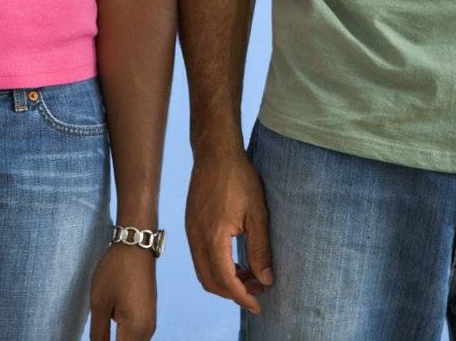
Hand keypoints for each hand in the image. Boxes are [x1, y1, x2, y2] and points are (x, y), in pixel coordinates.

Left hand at [88, 243, 155, 339]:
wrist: (136, 245)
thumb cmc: (116, 271)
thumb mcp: (99, 304)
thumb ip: (98, 334)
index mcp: (136, 330)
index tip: (96, 338)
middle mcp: (148, 330)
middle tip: (97, 333)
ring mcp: (149, 323)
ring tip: (101, 332)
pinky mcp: (148, 315)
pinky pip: (136, 336)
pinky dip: (123, 337)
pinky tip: (110, 327)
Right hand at [186, 148, 272, 313]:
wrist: (215, 153)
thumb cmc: (238, 178)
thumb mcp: (257, 214)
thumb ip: (260, 249)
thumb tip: (265, 279)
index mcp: (214, 238)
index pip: (225, 281)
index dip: (242, 297)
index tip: (259, 303)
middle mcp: (197, 239)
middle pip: (211, 282)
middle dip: (234, 293)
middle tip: (257, 289)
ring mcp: (190, 233)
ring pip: (203, 272)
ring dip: (224, 281)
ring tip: (249, 276)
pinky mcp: (190, 226)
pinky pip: (199, 258)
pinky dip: (215, 268)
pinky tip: (234, 261)